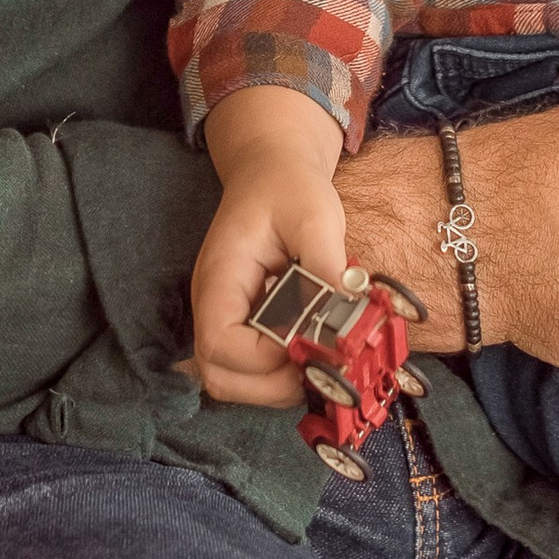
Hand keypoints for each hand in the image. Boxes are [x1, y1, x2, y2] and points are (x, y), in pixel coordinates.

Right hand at [189, 85, 350, 407]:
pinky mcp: (242, 325)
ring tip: (317, 361)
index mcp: (220, 277)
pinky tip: (311, 352)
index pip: (219, 344)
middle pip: (219, 375)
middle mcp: (213, 305)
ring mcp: (225, 318)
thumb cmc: (288, 188)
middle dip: (270, 387)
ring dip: (275, 385)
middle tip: (317, 367)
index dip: (263, 359)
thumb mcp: (315, 215)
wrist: (272, 171)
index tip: (307, 343)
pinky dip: (278, 375)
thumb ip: (327, 265)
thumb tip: (346, 313)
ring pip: (233, 381)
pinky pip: (249, 370)